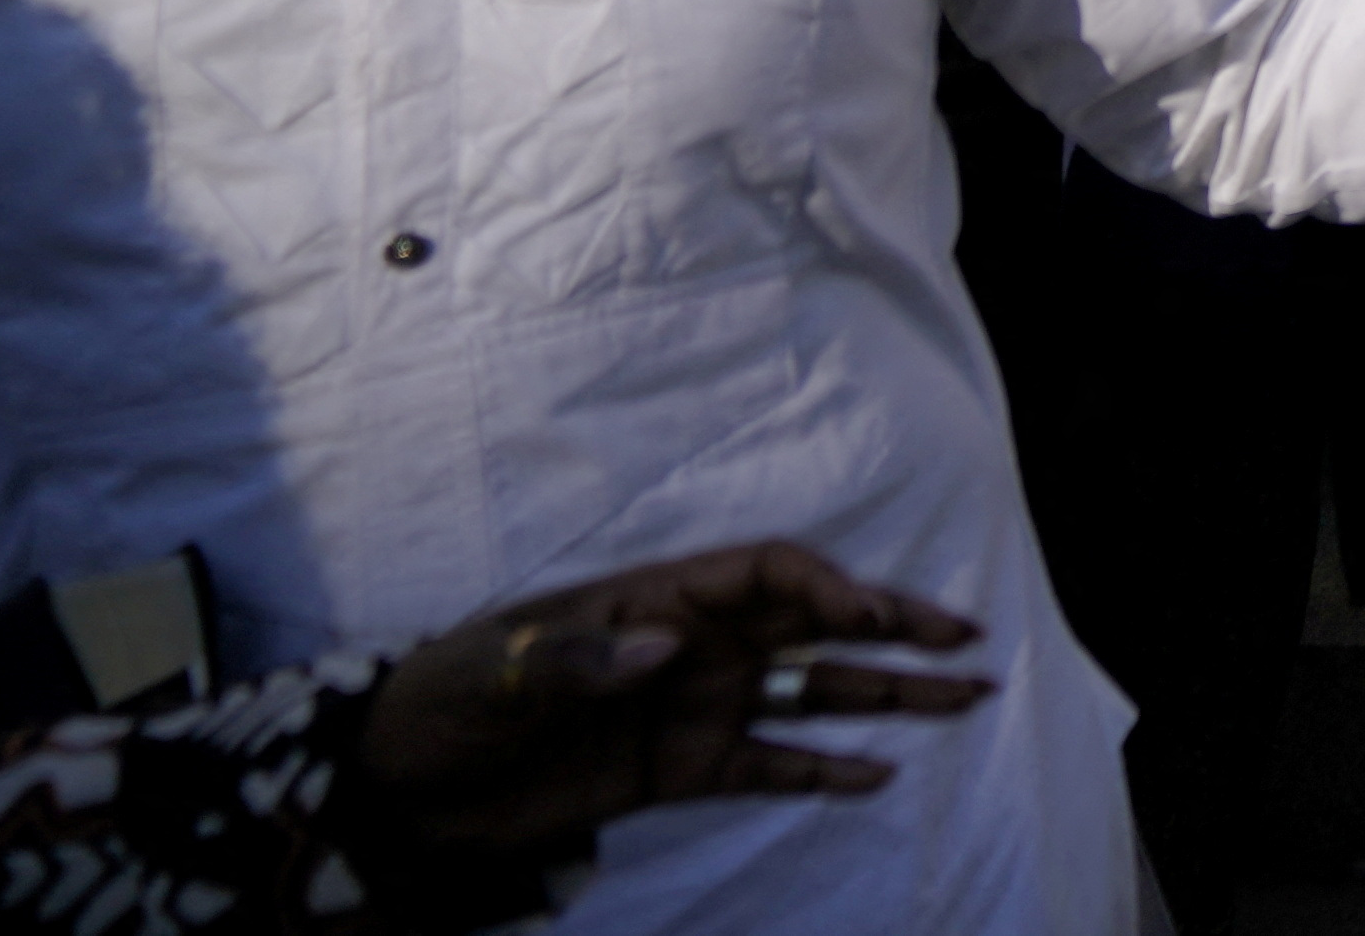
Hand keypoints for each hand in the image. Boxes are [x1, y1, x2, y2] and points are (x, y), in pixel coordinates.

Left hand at [355, 544, 990, 859]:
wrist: (398, 789)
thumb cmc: (441, 701)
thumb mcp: (493, 671)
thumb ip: (580, 659)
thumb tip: (667, 651)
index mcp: (655, 600)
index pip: (766, 574)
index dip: (824, 586)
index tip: (866, 614)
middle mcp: (693, 646)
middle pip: (814, 623)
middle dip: (892, 624)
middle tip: (966, 636)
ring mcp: (693, 708)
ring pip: (812, 692)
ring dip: (886, 693)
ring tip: (964, 695)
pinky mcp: (678, 772)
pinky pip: (769, 767)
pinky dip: (824, 772)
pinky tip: (877, 778)